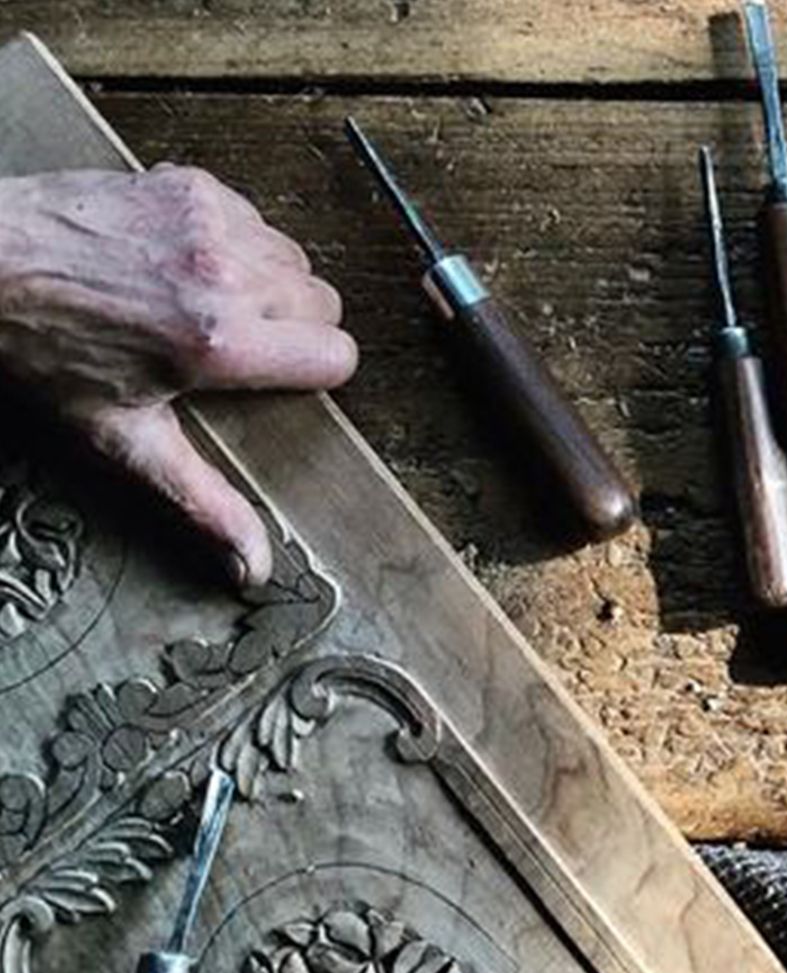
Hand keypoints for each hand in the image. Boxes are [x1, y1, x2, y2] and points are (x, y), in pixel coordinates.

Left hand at [0, 165, 358, 587]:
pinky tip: (185, 260)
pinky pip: (255, 219)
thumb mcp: (123, 439)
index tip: (275, 377)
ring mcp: (210, 223)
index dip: (312, 372)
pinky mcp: (191, 186)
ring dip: (268, 280)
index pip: (336, 356)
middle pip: (324, 304)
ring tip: (208, 299)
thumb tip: (253, 566)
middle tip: (235, 342)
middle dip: (292, 326)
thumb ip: (201, 500)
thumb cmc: (42, 348)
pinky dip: (233, 239)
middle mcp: (225, 276)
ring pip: (294, 260)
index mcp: (219, 343)